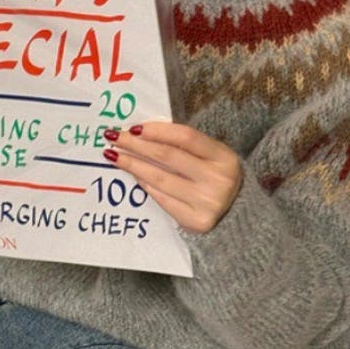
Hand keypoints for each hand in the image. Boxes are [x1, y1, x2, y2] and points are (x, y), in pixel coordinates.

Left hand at [103, 122, 242, 233]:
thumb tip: (142, 133)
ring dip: (133, 165)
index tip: (133, 127)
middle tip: (113, 138)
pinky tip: (134, 174)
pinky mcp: (194, 220)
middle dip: (136, 145)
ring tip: (115, 156)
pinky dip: (145, 184)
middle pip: (168, 157)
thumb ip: (185, 145)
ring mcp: (206, 202)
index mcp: (224, 157)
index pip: (186, 137)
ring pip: (160, 179)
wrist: (236, 214)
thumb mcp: (212, 157)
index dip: (157, 131)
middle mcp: (217, 179)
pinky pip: (161, 198)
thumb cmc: (216, 177)